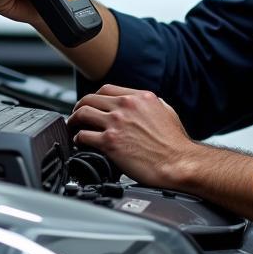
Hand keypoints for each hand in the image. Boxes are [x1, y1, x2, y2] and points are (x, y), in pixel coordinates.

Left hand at [67, 85, 198, 187]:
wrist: (179, 163)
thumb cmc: (175, 144)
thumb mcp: (166, 112)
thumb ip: (150, 105)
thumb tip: (140, 106)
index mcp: (139, 97)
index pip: (107, 90)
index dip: (95, 98)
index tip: (92, 106)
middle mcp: (126, 106)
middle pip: (90, 99)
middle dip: (79, 107)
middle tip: (76, 116)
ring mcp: (116, 123)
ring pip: (82, 114)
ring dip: (74, 121)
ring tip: (73, 128)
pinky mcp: (109, 142)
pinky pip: (83, 136)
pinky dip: (77, 139)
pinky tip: (79, 144)